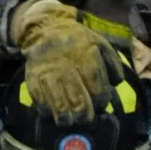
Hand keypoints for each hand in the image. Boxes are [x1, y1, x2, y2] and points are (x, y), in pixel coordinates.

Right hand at [12, 0, 119, 122]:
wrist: (46, 29)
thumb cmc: (77, 40)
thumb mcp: (99, 43)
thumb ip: (113, 63)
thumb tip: (116, 83)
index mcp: (86, 58)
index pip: (98, 89)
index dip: (101, 102)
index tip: (100, 105)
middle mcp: (67, 68)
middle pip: (79, 102)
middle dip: (85, 116)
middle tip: (86, 118)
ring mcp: (49, 75)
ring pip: (60, 106)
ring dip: (68, 119)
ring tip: (71, 120)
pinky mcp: (33, 80)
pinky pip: (41, 104)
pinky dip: (49, 112)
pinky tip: (54, 112)